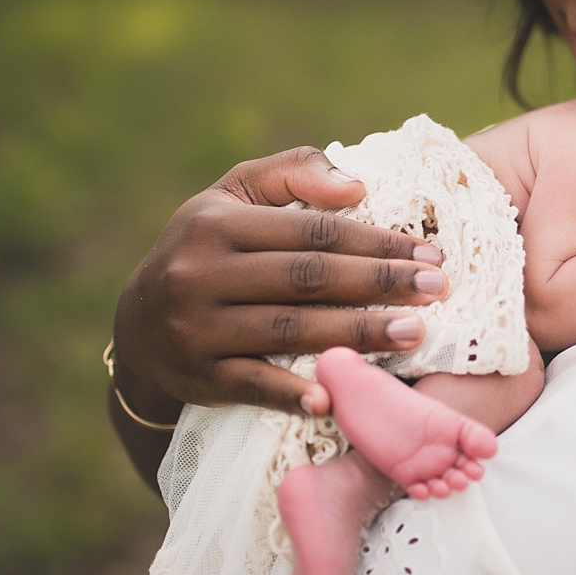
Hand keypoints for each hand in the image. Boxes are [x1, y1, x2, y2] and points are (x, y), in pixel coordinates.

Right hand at [109, 146, 451, 425]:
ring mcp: (197, 327)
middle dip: (378, 283)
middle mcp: (201, 272)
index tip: (429, 254)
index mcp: (216, 224)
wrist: (138, 329)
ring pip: (289, 330)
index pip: (311, 232)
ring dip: (356, 334)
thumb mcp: (232, 200)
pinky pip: (253, 384)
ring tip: (413, 334)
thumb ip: (292, 177)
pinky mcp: (198, 378)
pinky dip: (292, 392)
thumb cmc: (205, 253)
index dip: (375, 242)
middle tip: (437, 290)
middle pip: (306, 278)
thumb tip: (357, 186)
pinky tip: (334, 397)